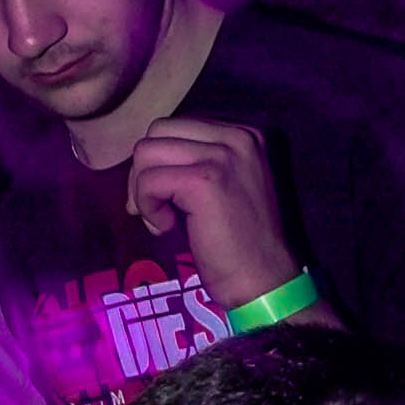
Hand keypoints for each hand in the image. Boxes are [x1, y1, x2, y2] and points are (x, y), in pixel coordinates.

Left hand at [124, 113, 296, 310]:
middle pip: (158, 131)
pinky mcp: (204, 180)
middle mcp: (237, 136)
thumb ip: (196, 159)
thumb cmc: (239, 240)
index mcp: (243, 133)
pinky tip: (166, 227)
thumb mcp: (225, 184)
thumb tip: (144, 156)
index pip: (176, 126)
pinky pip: (149, 181)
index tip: (165, 198)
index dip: (159, 161)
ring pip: (147, 152)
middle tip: (153, 208)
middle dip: (143, 171)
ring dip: (142, 190)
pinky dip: (147, 208)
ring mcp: (222, 155)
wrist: (263, 279)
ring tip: (163, 219)